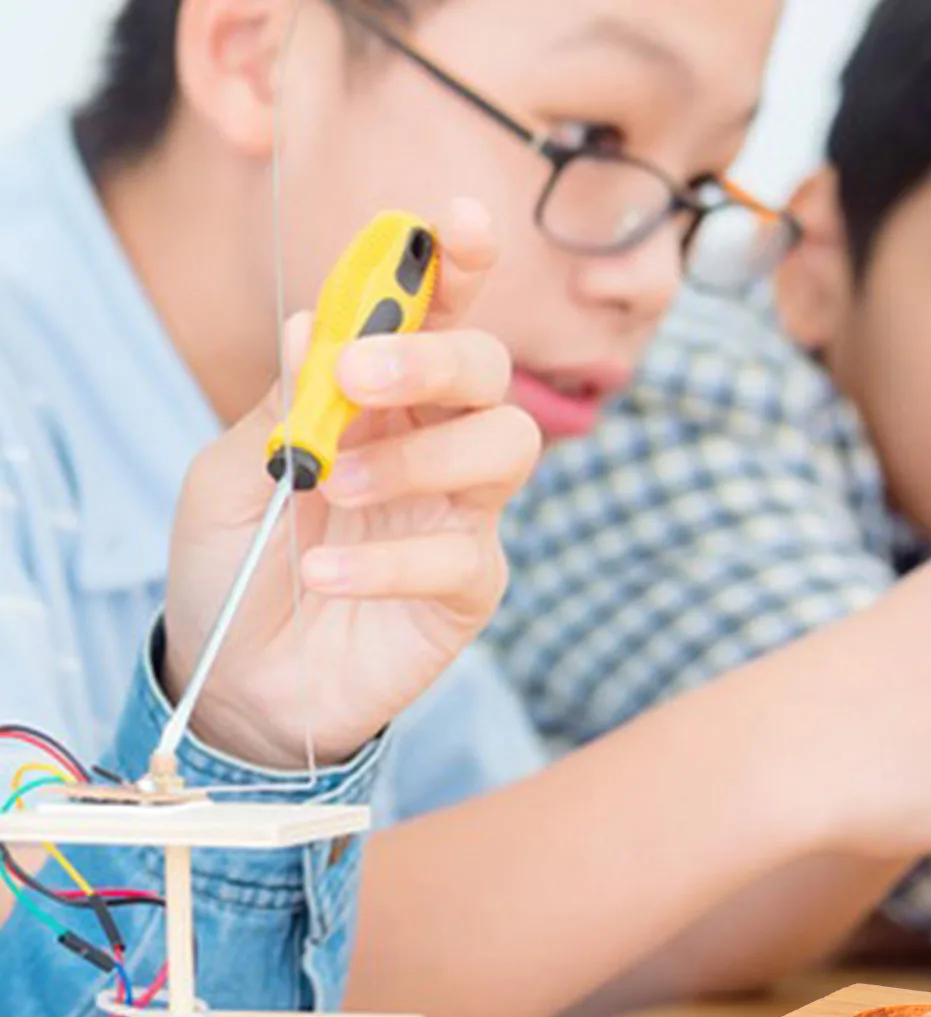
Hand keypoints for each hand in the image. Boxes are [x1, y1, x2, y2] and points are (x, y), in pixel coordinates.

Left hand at [163, 200, 539, 768]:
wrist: (241, 681)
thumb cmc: (238, 566)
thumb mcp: (229, 470)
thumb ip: (282, 401)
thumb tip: (319, 325)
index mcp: (383, 401)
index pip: (436, 318)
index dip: (455, 267)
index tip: (458, 225)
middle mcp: (435, 447)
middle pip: (490, 373)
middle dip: (437, 356)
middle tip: (362, 374)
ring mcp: (462, 518)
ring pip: (506, 448)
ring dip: (418, 456)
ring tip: (335, 486)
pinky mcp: (471, 591)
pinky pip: (462, 556)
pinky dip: (387, 559)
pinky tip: (324, 571)